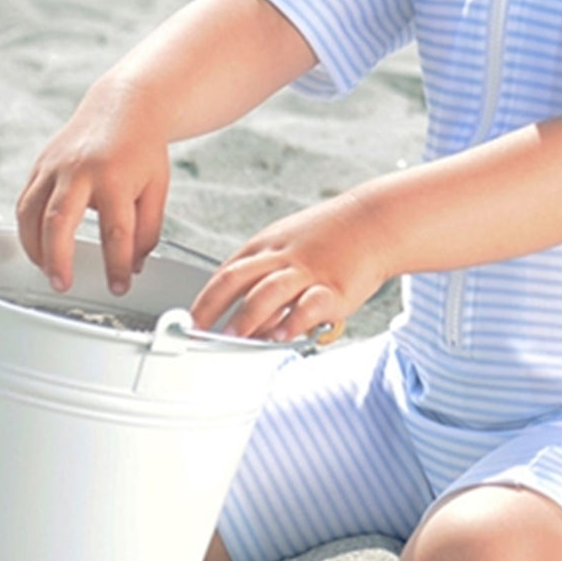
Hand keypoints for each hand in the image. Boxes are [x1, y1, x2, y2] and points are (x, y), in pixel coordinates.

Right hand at [15, 78, 169, 295]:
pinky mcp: (41, 165)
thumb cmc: (142, 149)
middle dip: (57, 259)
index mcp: (115, 178)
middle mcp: (80, 171)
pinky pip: (25, 203)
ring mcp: (55, 166)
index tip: (118, 287)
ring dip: (35, 249)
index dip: (116, 266)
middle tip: (63, 284)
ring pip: (31, 214)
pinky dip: (27, 229)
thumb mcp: (157, 188)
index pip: (115, 232)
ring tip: (49, 271)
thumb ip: (147, 230)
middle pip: (58, 222)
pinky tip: (38, 246)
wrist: (124, 106)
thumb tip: (132, 267)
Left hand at [191, 192, 390, 339]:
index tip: (186, 323)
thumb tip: (248, 321)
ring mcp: (308, 271)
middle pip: (236, 279)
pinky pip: (310, 305)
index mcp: (267, 246)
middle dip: (211, 308)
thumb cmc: (330, 237)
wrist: (375, 221)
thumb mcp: (290, 244)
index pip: (225, 273)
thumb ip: (266, 279)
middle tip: (194, 333)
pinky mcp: (335, 288)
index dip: (203, 299)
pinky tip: (283, 336)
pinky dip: (293, 321)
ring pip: (267, 292)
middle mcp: (282, 257)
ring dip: (246, 318)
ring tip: (230, 339)